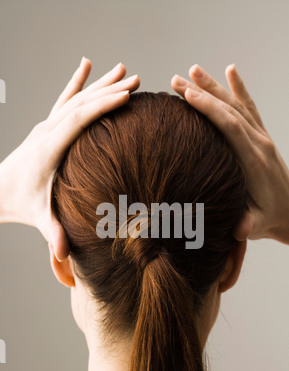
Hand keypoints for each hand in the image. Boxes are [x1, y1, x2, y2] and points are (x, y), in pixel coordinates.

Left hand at [0, 58, 139, 259]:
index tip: (126, 95)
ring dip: (99, 84)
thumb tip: (62, 255)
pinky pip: (65, 99)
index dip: (101, 107)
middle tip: (136, 79)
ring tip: (122, 69)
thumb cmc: (20, 202)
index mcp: (49, 149)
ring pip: (75, 97)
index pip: (77, 120)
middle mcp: (47, 131)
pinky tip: (86, 65)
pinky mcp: (47, 127)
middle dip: (109, 90)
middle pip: (81, 103)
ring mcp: (46, 126)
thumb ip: (52, 233)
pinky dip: (77, 82)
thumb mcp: (39, 217)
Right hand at [171, 65, 288, 247]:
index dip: (208, 109)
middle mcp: (259, 143)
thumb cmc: (269, 219)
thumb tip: (238, 229)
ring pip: (237, 105)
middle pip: (229, 110)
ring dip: (214, 86)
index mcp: (253, 161)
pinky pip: (249, 108)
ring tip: (193, 70)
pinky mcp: (262, 137)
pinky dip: (239, 88)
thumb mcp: (257, 226)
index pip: (229, 126)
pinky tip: (231, 71)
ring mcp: (262, 137)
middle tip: (176, 81)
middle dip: (202, 93)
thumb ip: (247, 225)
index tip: (187, 95)